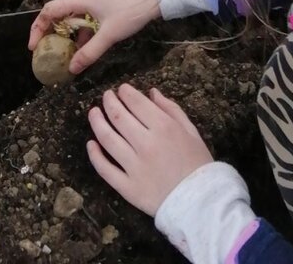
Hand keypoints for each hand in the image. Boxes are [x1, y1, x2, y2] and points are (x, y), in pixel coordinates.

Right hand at [28, 0, 161, 73]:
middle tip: (44, 51)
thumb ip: (89, 53)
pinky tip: (82, 48)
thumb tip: (71, 69)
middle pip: (57, 13)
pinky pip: (82, 19)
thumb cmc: (130, 12)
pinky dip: (79, 33)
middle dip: (49, 32)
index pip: (49, 11)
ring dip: (65, 34)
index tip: (34, 47)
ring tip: (62, 54)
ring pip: (70, 17)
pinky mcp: (99, 5)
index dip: (38, 28)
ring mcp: (91, 0)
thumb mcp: (109, 36)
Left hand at [87, 85, 212, 215]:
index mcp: (164, 128)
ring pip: (107, 139)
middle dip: (109, 102)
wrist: (201, 203)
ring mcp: (134, 166)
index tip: (121, 89)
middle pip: (119, 117)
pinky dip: (95, 155)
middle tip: (106, 96)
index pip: (137, 103)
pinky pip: (105, 169)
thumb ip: (171, 110)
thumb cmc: (198, 165)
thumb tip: (151, 92)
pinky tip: (91, 144)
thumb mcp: (192, 132)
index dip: (126, 93)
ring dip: (97, 122)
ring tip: (93, 113)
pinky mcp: (127, 187)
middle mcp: (146, 144)